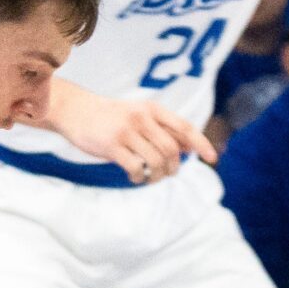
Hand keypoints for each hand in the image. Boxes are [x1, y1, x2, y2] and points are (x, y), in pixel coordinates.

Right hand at [49, 89, 212, 179]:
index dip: (201, 144)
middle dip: (174, 167)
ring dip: (158, 175)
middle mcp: (142, 118)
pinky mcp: (111, 146)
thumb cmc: (111, 116)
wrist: (76, 110)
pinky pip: (136, 167)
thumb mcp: (140, 115)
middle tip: (168, 174)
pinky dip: (140, 178)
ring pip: (156, 160)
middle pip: (172, 149)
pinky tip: (136, 177)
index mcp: (152, 109)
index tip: (212, 158)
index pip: (185, 127)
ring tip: (151, 178)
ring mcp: (126, 132)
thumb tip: (191, 147)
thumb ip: (163, 129)